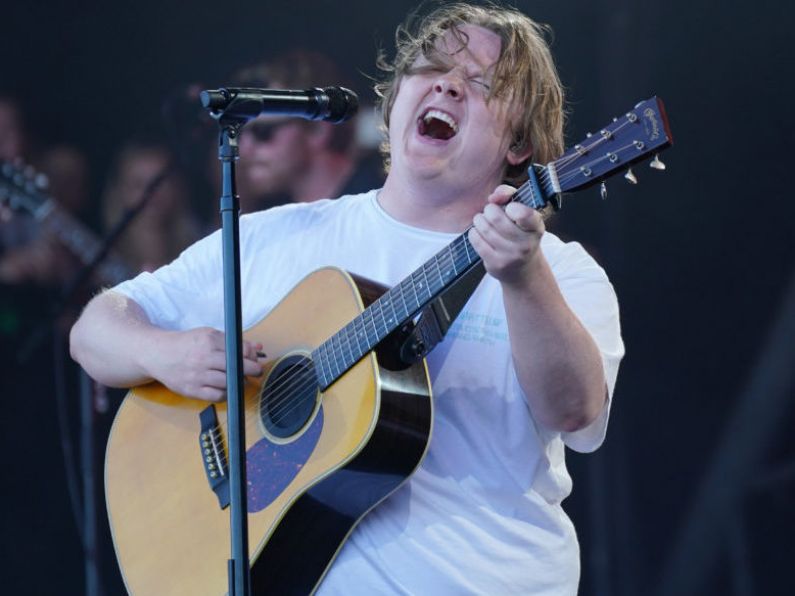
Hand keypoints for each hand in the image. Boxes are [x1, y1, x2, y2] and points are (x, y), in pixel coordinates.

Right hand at [145, 327, 263, 401]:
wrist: (158, 354)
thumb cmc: (186, 344)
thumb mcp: (208, 335)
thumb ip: (234, 341)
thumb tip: (258, 347)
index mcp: (208, 340)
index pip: (239, 349)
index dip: (252, 356)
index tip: (255, 359)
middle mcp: (203, 358)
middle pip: (236, 366)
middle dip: (252, 370)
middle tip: (256, 371)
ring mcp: (197, 375)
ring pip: (228, 383)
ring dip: (239, 382)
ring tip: (240, 379)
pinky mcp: (191, 390)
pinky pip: (217, 396)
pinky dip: (226, 393)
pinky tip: (226, 387)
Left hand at [468, 184, 544, 284]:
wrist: (522, 269)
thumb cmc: (519, 233)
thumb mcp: (521, 212)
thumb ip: (508, 195)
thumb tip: (493, 197)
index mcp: (536, 227)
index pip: (524, 214)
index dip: (511, 207)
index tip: (509, 208)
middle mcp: (526, 243)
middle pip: (496, 218)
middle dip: (489, 210)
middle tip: (490, 212)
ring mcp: (511, 256)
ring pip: (484, 228)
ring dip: (479, 220)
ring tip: (483, 221)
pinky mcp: (497, 264)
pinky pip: (476, 240)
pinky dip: (474, 232)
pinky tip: (479, 233)